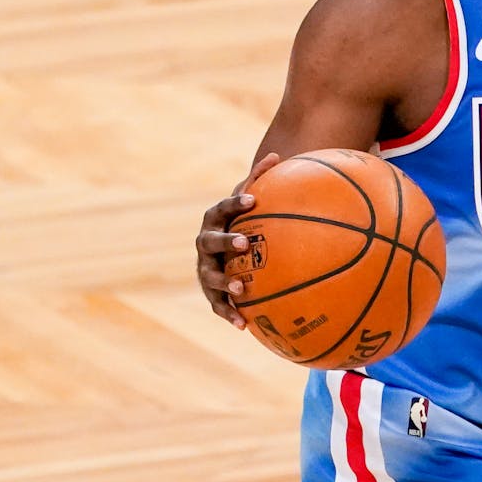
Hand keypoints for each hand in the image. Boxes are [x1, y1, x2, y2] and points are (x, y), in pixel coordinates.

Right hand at [194, 153, 279, 328]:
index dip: (236, 203)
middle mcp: (205, 243)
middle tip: (245, 242)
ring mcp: (205, 268)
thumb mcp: (250, 200)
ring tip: (240, 287)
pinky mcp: (210, 291)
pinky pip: (218, 304)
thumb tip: (276, 155)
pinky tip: (243, 326)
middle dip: (226, 242)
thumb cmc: (244, 219)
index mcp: (215, 219)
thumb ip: (260, 179)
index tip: (254, 199)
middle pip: (210, 242)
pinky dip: (228, 314)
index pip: (222, 208)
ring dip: (224, 281)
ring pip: (210, 276)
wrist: (226, 247)